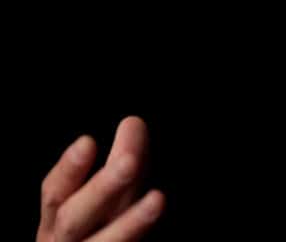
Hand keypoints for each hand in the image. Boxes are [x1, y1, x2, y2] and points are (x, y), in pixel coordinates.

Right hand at [37, 116, 164, 241]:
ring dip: (131, 224)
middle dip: (101, 189)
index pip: (55, 194)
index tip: (88, 142)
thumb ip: (122, 166)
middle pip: (74, 219)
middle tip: (130, 160)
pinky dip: (138, 239)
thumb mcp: (110, 201)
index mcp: (58, 225)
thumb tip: (133, 123)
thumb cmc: (102, 233)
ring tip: (159, 199)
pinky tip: (162, 228)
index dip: (68, 170)